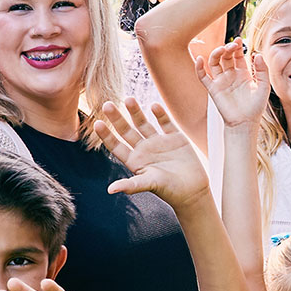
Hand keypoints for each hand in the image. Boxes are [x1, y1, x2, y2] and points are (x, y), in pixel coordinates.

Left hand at [93, 99, 210, 207]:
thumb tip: (110, 190)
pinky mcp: (175, 138)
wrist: (193, 190)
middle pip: (127, 131)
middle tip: (107, 104)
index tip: (97, 123)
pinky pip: (165, 123)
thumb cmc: (170, 191)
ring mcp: (159, 142)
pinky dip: (160, 114)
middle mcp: (144, 150)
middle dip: (117, 118)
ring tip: (129, 99)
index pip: (116, 146)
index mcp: (135, 161)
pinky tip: (154, 106)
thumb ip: (131, 185)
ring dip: (136, 112)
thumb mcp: (149, 184)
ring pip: (144, 123)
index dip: (106, 135)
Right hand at [196, 40, 269, 127]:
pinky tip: (200, 59)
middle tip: (232, 46)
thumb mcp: (264, 86)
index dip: (237, 46)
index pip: (237, 55)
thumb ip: (262, 70)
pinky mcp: (213, 89)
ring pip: (214, 63)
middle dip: (228, 49)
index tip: (239, 40)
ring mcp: (221, 81)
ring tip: (221, 49)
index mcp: (243, 73)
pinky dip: (199, 67)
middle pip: (225, 56)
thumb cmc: (256, 106)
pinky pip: (203, 76)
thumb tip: (257, 54)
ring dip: (216, 54)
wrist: (245, 123)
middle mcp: (231, 75)